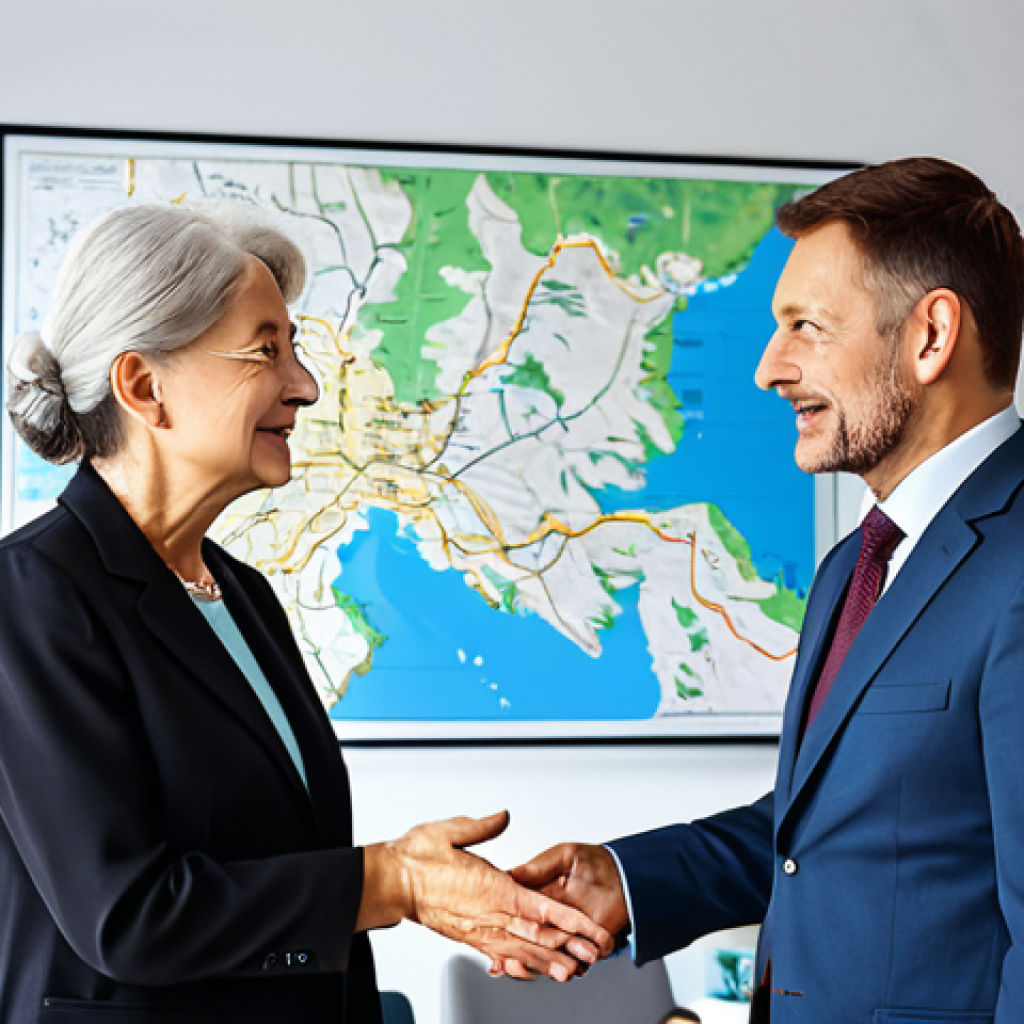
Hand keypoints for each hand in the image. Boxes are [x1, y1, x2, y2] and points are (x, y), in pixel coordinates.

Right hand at [358, 812, 613, 981]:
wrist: (389, 882)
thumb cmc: (416, 857)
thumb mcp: (450, 829)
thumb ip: (482, 826)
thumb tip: (504, 816)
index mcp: (491, 888)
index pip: (538, 906)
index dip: (566, 917)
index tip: (587, 925)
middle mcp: (488, 914)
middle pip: (536, 934)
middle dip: (567, 944)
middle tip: (592, 954)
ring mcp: (478, 930)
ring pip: (521, 950)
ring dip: (548, 961)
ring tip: (571, 971)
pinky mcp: (468, 937)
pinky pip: (499, 954)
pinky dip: (519, 964)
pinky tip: (531, 970)